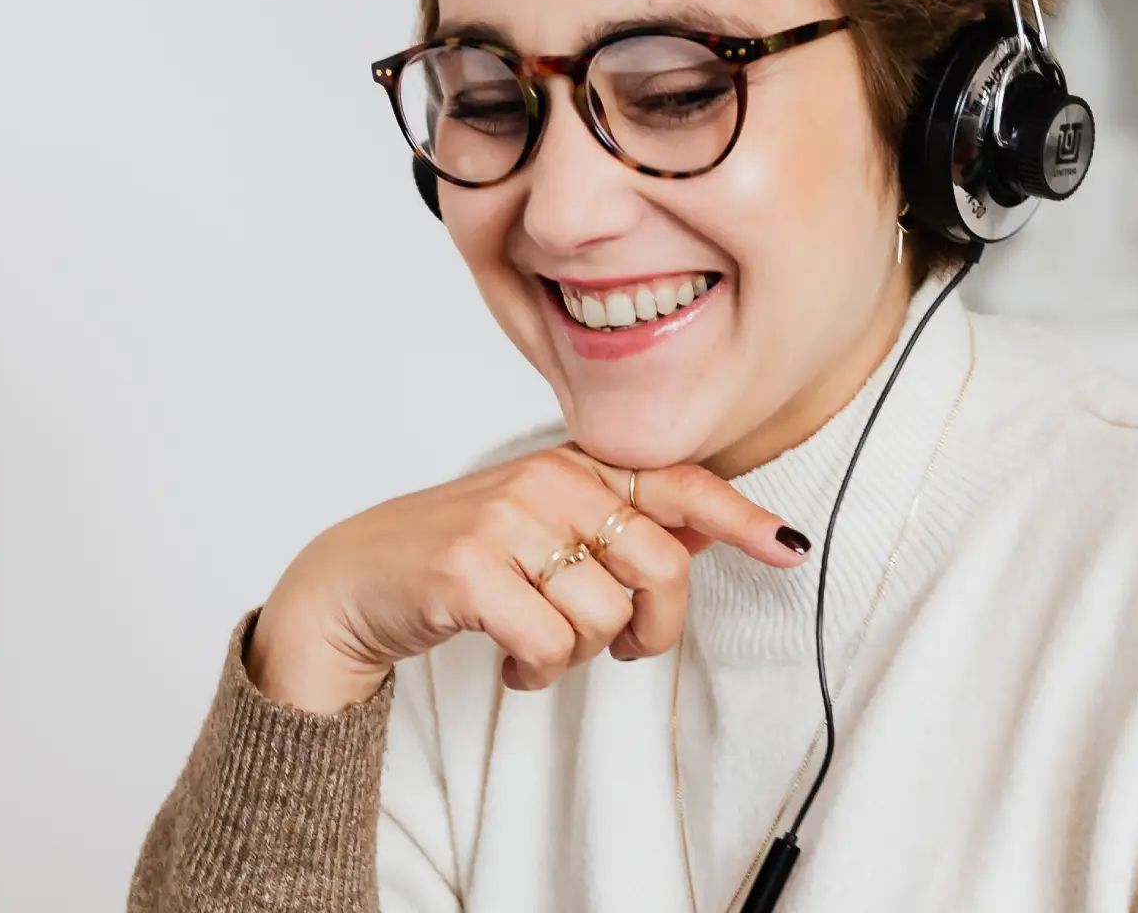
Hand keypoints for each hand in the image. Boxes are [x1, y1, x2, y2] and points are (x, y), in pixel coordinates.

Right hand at [245, 444, 808, 712]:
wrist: (349, 583)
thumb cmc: (457, 560)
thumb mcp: (540, 528)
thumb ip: (620, 526)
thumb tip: (713, 530)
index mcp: (571, 466)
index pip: (676, 484)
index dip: (739, 517)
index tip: (788, 547)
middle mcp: (545, 481)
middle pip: (660, 567)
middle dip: (652, 628)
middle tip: (619, 648)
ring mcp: (505, 522)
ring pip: (606, 617)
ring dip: (579, 655)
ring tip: (535, 645)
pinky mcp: (470, 573)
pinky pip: (553, 647)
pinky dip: (537, 672)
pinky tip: (509, 661)